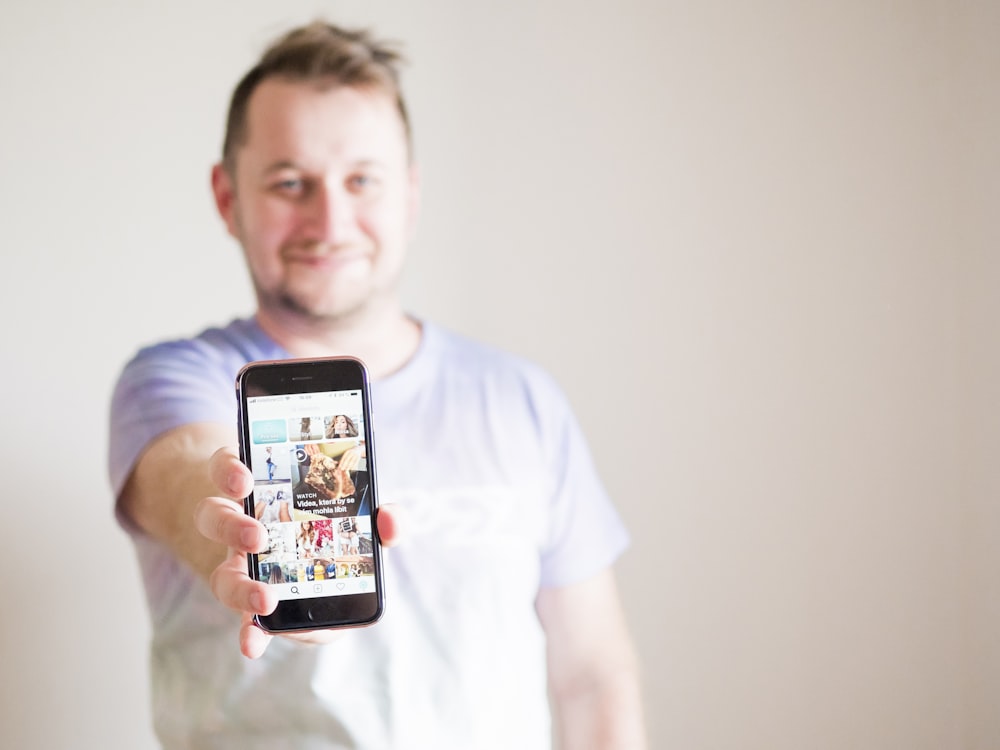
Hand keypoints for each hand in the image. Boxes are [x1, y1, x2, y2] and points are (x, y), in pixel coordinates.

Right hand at [194, 447, 402, 658]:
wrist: (323, 579)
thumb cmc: (338, 534)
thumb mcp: (362, 519)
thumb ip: (382, 517)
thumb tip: (388, 520)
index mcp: (262, 492)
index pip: (230, 469)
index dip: (229, 469)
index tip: (244, 478)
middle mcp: (241, 527)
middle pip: (215, 518)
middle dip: (232, 526)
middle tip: (259, 536)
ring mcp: (242, 571)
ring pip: (220, 573)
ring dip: (240, 586)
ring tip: (266, 598)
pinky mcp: (254, 607)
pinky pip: (243, 620)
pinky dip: (250, 632)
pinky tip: (254, 644)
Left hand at [337, 445, 362, 472]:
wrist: (359, 449)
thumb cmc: (351, 453)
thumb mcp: (347, 454)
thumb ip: (344, 458)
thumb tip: (339, 463)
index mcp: (347, 452)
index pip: (344, 457)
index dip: (341, 462)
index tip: (339, 466)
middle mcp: (351, 452)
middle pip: (347, 459)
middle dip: (344, 464)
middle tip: (342, 469)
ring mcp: (355, 455)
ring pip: (352, 461)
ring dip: (349, 466)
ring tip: (346, 470)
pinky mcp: (358, 457)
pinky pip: (356, 462)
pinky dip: (354, 466)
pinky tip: (352, 469)